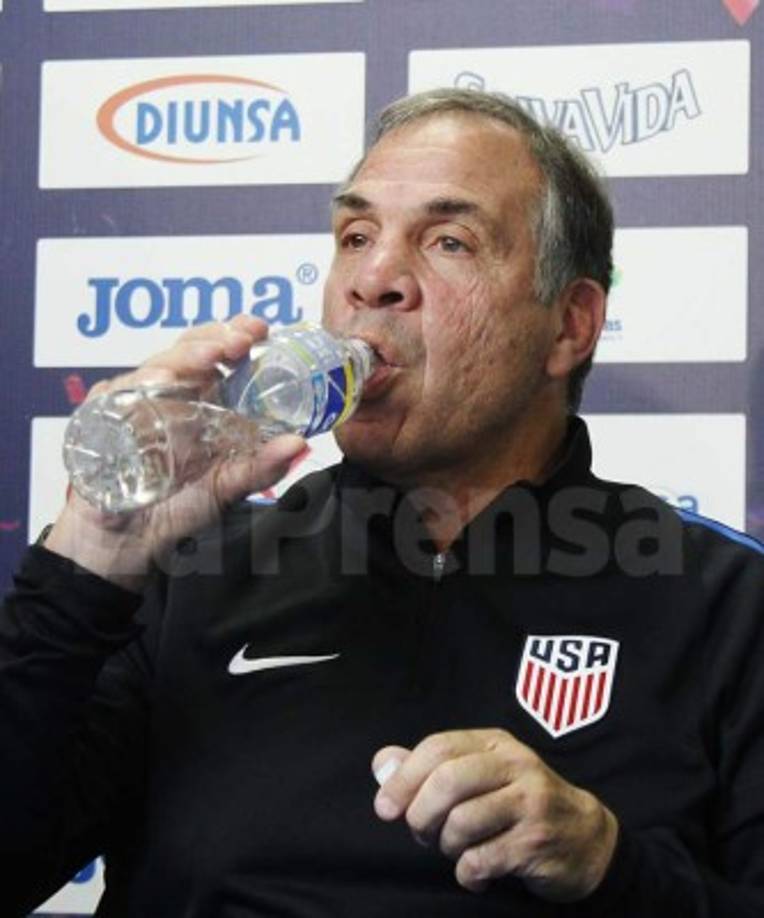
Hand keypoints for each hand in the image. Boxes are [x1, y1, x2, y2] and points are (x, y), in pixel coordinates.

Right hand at [45, 316, 305, 590]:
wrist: (128, 539)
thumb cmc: (178, 505)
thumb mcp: (227, 485)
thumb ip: (262, 466)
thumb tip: (300, 443)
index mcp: (203, 397)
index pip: (218, 351)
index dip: (236, 333)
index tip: (259, 329)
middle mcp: (170, 393)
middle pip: (186, 349)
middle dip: (212, 340)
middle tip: (236, 342)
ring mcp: (133, 401)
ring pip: (153, 367)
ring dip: (179, 361)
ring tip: (205, 360)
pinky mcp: (102, 418)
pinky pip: (114, 397)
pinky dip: (134, 389)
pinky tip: (154, 387)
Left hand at [371, 729, 617, 901]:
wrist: (588, 839)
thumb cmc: (519, 806)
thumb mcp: (480, 775)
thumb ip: (429, 768)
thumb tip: (382, 763)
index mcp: (495, 743)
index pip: (437, 748)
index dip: (404, 778)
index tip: (385, 809)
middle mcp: (515, 765)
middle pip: (447, 781)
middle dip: (421, 814)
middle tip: (422, 834)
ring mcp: (530, 802)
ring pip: (462, 822)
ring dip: (447, 846)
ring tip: (457, 850)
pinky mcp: (537, 841)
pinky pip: (481, 859)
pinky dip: (468, 873)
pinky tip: (477, 872)